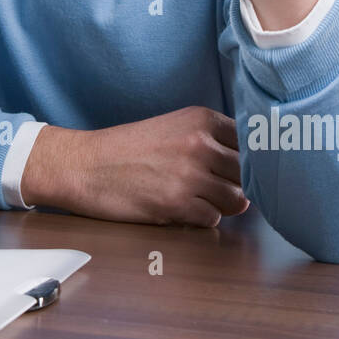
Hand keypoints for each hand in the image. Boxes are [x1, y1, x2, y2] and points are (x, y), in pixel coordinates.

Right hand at [21, 108, 249, 227]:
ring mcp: (190, 174)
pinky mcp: (177, 204)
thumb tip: (253, 168)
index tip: (240, 169)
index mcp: (201, 119)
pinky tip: (180, 209)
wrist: (85, 166)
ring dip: (221, 205)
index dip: (251, 160)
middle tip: (212, 188)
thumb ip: (211, 140)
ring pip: (236, 200)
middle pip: (248, 174)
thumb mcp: (173, 127)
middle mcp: (199, 143)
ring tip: (196, 199)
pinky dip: (200, 219)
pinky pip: (213, 219)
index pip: (252, 141)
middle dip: (235, 185)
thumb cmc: (128, 149)